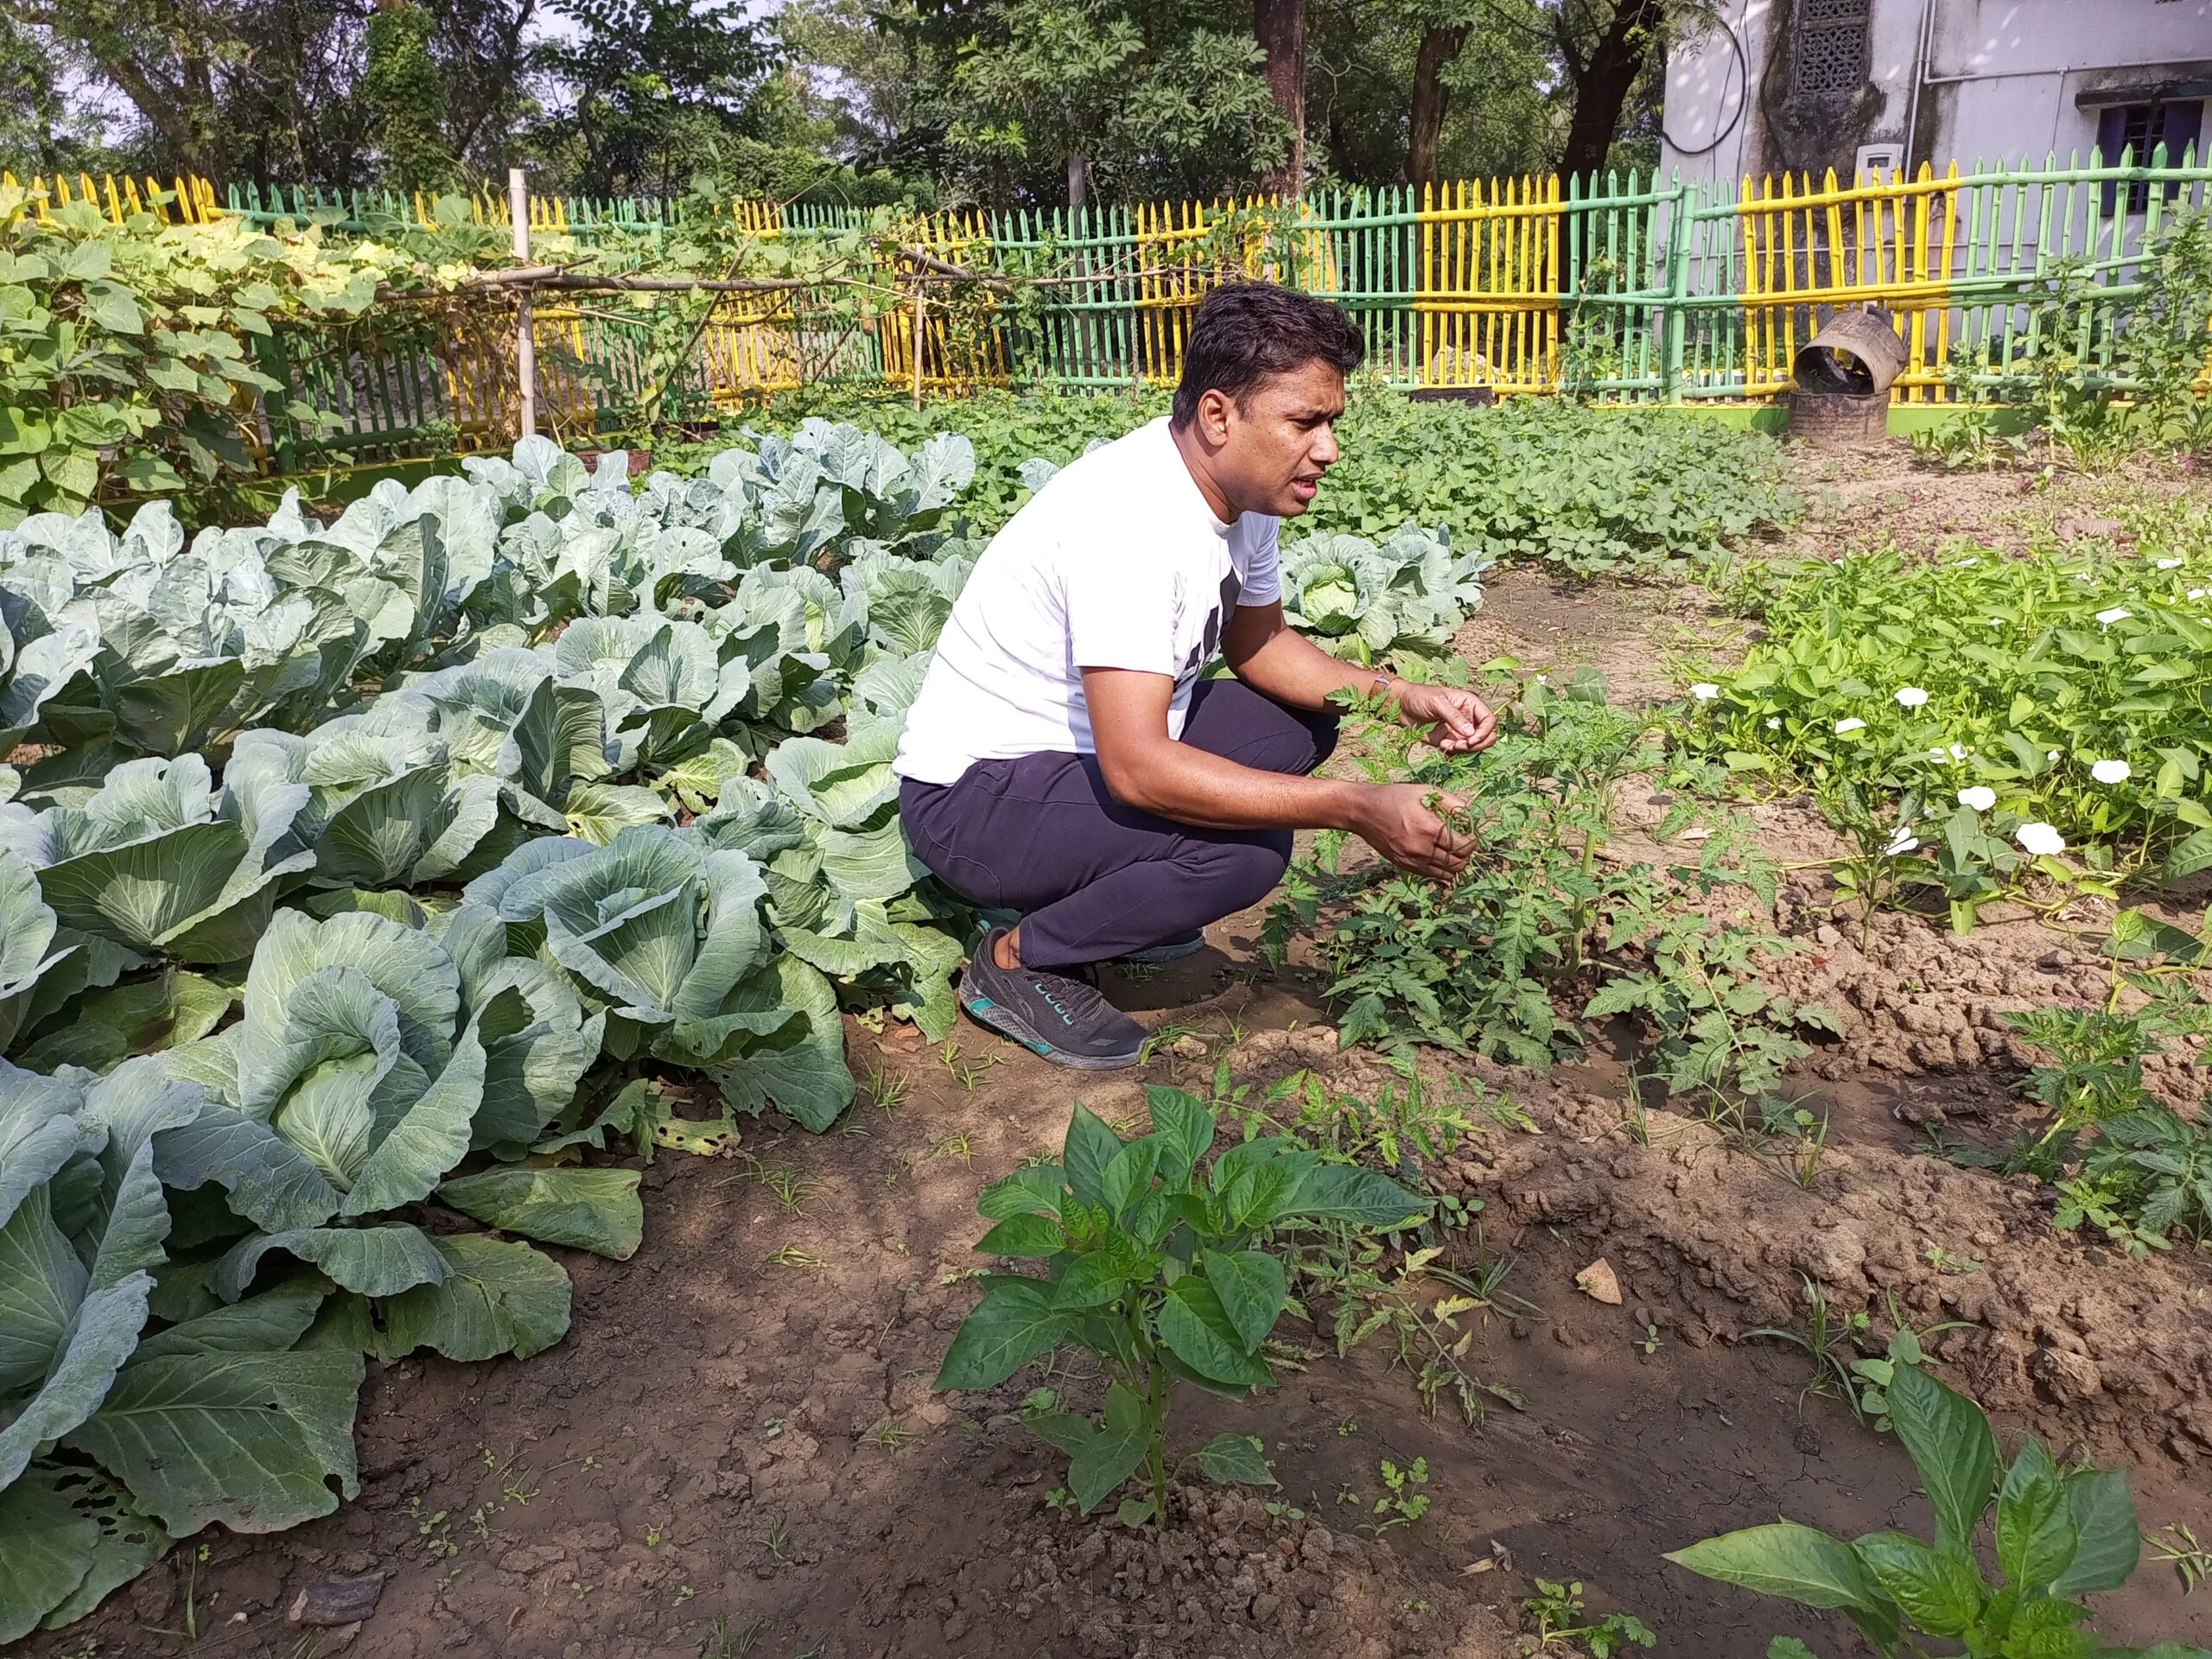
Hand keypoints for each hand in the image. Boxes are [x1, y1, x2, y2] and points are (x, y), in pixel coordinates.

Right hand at [1353, 783, 1472, 879]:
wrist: (1362, 811)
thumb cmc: (1393, 797)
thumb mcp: (1424, 791)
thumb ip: (1451, 802)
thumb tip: (1468, 815)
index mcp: (1429, 829)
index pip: (1463, 847)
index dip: (1472, 842)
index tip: (1471, 835)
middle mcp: (1421, 849)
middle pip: (1458, 864)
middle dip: (1466, 855)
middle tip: (1463, 844)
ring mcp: (1412, 860)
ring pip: (1446, 874)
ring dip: (1454, 865)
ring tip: (1452, 851)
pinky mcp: (1404, 866)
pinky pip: (1430, 875)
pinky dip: (1440, 869)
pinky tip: (1438, 856)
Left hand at [1389, 679, 1498, 753]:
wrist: (1399, 705)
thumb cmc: (1419, 696)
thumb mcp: (1437, 702)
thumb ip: (1454, 717)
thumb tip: (1470, 733)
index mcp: (1470, 703)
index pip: (1488, 720)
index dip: (1485, 732)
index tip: (1471, 740)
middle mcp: (1467, 717)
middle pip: (1486, 736)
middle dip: (1476, 744)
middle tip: (1460, 745)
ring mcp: (1458, 730)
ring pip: (1473, 746)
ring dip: (1463, 749)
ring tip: (1447, 745)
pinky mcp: (1447, 740)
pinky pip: (1458, 751)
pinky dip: (1453, 752)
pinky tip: (1441, 745)